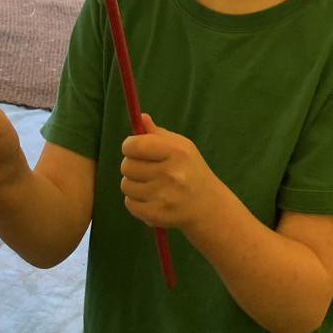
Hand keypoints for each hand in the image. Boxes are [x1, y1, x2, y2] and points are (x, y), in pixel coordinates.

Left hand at [120, 113, 220, 230]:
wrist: (207, 205)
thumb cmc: (191, 169)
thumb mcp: (181, 146)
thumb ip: (158, 133)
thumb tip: (141, 117)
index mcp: (176, 152)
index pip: (136, 145)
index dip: (129, 146)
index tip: (134, 148)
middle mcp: (170, 174)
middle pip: (127, 166)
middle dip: (132, 165)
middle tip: (144, 168)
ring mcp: (162, 196)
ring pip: (126, 185)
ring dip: (133, 183)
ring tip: (148, 183)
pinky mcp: (156, 215)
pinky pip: (129, 203)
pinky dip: (135, 200)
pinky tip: (149, 197)